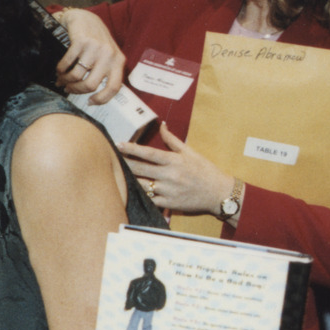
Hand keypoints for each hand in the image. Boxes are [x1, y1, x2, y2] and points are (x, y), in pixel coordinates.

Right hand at [53, 9, 124, 103]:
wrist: (85, 18)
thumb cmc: (96, 41)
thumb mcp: (107, 56)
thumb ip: (105, 72)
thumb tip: (93, 95)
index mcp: (118, 61)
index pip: (114, 87)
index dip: (101, 99)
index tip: (90, 102)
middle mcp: (109, 55)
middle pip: (91, 84)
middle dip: (76, 90)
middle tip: (69, 88)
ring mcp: (95, 48)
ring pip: (77, 76)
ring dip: (66, 80)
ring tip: (62, 79)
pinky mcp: (81, 42)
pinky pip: (67, 64)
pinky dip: (60, 69)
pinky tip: (59, 69)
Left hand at [117, 121, 233, 214]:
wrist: (219, 193)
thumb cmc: (205, 171)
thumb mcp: (191, 152)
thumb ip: (173, 140)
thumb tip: (162, 125)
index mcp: (174, 161)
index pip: (148, 153)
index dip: (131, 149)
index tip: (118, 144)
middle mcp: (170, 176)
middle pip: (140, 169)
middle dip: (124, 163)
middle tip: (111, 158)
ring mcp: (168, 191)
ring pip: (141, 185)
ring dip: (129, 179)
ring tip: (117, 174)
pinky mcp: (168, 203)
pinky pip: (149, 199)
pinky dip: (140, 194)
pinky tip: (130, 190)